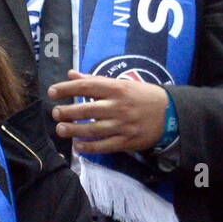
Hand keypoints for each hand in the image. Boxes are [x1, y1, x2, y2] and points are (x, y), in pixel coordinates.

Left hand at [48, 70, 168, 153]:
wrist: (170, 114)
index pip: (87, 86)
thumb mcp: (122, 84)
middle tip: (56, 113)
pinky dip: (89, 147)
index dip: (67, 88)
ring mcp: (123, 125)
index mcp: (117, 88)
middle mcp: (119, 106)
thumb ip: (95, 81)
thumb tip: (71, 74)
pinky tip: (77, 146)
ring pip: (93, 129)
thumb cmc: (142, 96)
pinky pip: (104, 146)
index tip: (52, 92)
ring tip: (60, 129)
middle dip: (68, 111)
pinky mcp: (127, 141)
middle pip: (88, 109)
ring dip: (74, 130)